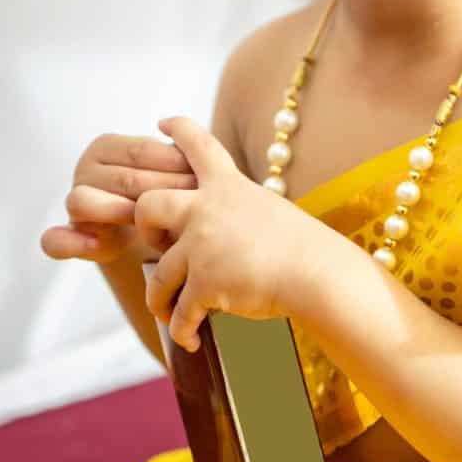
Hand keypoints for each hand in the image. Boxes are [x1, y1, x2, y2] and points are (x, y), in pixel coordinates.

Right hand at [39, 133, 196, 268]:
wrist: (147, 235)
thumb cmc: (165, 195)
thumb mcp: (172, 170)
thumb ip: (181, 158)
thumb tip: (199, 158)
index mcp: (107, 146)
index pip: (141, 151)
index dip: (174, 164)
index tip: (202, 178)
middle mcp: (85, 169)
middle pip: (121, 178)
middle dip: (159, 192)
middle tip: (192, 206)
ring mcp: (73, 201)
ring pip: (86, 200)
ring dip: (119, 212)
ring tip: (153, 226)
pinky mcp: (67, 237)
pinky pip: (56, 241)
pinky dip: (72, 243)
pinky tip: (95, 244)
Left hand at [139, 116, 329, 352]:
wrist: (317, 273)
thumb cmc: (304, 248)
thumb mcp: (268, 210)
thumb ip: (239, 210)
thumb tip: (223, 230)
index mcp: (228, 186)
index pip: (198, 145)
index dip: (178, 130)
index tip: (162, 121)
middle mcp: (207, 208)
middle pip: (149, 205)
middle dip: (144, 228)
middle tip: (157, 245)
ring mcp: (202, 245)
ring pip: (158, 274)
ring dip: (159, 298)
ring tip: (164, 311)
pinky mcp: (205, 281)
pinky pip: (179, 312)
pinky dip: (181, 329)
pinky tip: (188, 340)